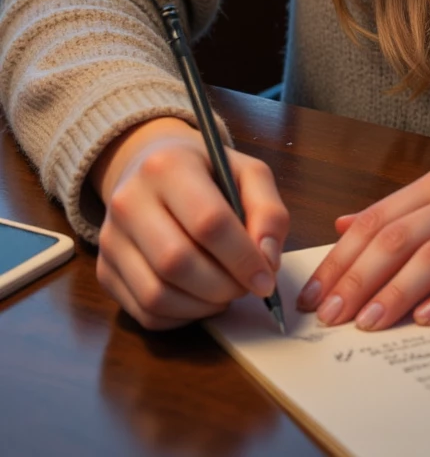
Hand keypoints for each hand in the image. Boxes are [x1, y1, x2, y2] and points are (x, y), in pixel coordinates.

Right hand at [89, 117, 289, 331]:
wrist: (151, 171)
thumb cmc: (207, 174)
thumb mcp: (247, 174)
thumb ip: (268, 211)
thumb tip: (268, 261)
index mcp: (168, 167)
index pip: (207, 221)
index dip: (242, 258)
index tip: (266, 279)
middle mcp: (129, 201)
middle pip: (177, 262)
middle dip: (222, 286)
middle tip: (246, 287)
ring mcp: (110, 239)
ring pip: (157, 295)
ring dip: (202, 306)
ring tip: (225, 292)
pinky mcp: (104, 271)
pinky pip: (144, 312)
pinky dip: (181, 317)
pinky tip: (200, 299)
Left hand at [295, 135, 429, 330]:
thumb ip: (407, 206)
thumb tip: (348, 224)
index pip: (377, 219)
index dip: (341, 258)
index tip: (315, 290)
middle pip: (395, 240)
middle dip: (355, 280)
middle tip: (328, 315)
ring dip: (392, 294)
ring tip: (366, 324)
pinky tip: (427, 319)